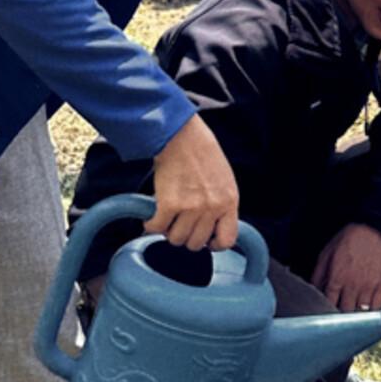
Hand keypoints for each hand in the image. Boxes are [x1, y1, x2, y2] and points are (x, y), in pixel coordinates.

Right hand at [149, 114, 238, 251]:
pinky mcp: (169, 204)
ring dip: (168, 231)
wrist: (181, 137)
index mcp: (229, 201)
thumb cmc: (202, 154)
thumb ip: (222, 204)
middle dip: (186, 237)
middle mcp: (212, 207)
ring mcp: (191, 207)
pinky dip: (151, 224)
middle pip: (197, 243)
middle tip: (180, 225)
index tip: (206, 240)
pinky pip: (156, 228)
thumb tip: (213, 226)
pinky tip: (153, 216)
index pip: (227, 239)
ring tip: (167, 218)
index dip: (214, 244)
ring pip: (176, 239)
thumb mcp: (224, 180)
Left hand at [311, 223, 380, 312]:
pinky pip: (377, 306)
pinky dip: (371, 312)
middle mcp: (353, 285)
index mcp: (337, 278)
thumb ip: (318, 275)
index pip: (329, 304)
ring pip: (361, 313)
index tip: (324, 314)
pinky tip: (366, 311)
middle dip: (340, 316)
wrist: (372, 229)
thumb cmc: (348, 240)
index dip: (325, 311)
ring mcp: (368, 286)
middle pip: (345, 312)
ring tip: (351, 315)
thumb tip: (313, 291)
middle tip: (337, 316)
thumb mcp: (326, 254)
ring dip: (355, 315)